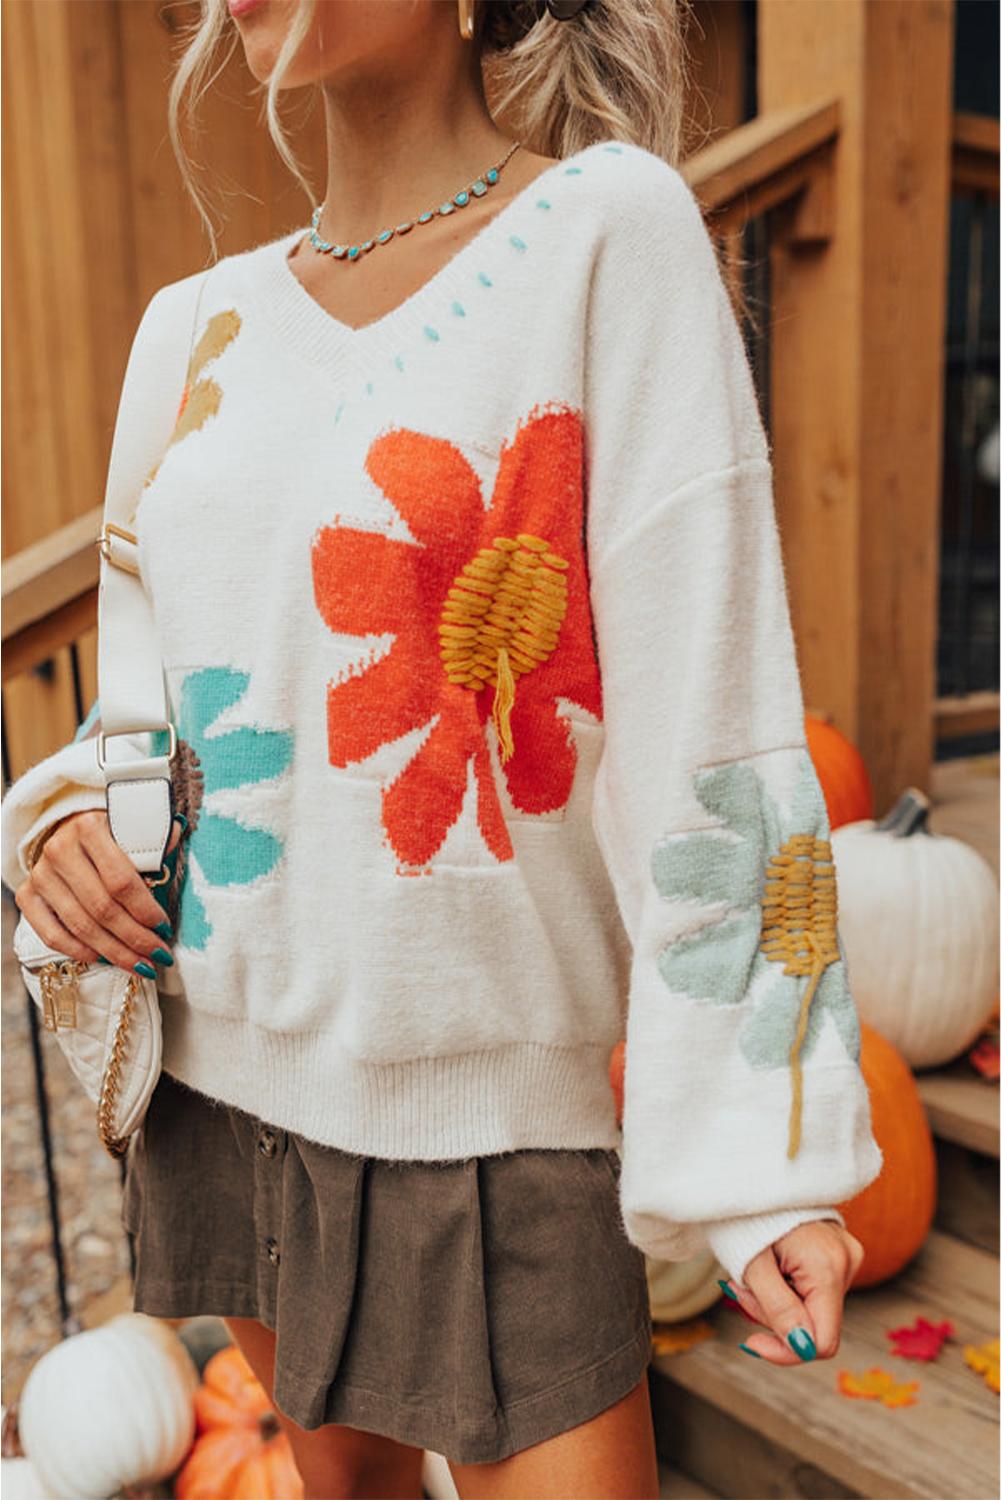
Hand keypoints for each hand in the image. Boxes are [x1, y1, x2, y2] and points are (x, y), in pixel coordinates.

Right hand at [15, 810, 182, 974]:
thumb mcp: (139, 829)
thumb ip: (157, 845)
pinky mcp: (26, 895)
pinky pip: (52, 935)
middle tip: (159, 956)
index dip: (145, 910)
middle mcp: (59, 849)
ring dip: (114, 952)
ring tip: (141, 965)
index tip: (166, 928)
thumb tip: (169, 870)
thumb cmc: (116, 834)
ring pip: (80, 926)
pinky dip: (81, 952)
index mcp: (89, 828)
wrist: (73, 832)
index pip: (121, 881)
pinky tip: (106, 959)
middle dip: (135, 938)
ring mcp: (40, 874)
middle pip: (102, 908)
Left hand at [725, 1219, 864, 1363]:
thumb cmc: (746, 1218)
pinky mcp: (839, 1254)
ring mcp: (847, 1256)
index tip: (751, 1342)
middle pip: (813, 1324)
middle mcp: (848, 1261)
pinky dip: (786, 1290)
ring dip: (775, 1303)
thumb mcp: (753, 1267)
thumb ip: (779, 1309)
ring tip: (752, 1272)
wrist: (750, 1175)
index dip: (788, 1352)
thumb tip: (804, 1349)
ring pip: (812, 1309)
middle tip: (739, 1287)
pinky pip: (814, 1291)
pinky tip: (769, 1268)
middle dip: (772, 1316)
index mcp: (828, 1266)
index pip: (823, 1340)